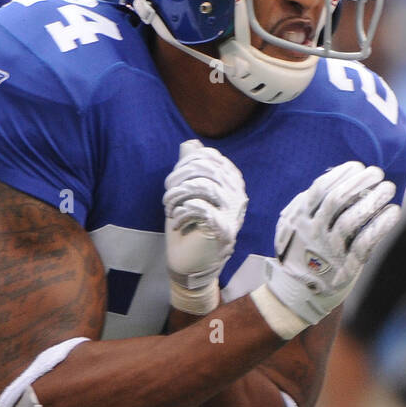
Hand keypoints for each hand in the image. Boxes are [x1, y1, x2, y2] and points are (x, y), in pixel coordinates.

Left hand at [164, 139, 247, 289]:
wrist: (190, 263)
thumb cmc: (189, 226)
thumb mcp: (187, 193)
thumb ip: (190, 168)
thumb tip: (190, 143)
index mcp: (231, 183)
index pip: (210, 158)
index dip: (186, 163)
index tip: (174, 182)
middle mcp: (237, 195)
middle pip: (206, 169)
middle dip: (179, 178)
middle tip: (168, 196)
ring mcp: (232, 213)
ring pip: (203, 186)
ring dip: (177, 196)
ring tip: (170, 208)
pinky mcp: (223, 229)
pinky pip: (200, 208)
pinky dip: (183, 212)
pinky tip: (178, 221)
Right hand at [263, 161, 400, 328]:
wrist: (297, 292)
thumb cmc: (303, 249)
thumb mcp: (296, 224)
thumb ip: (312, 201)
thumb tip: (338, 173)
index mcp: (299, 218)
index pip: (320, 189)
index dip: (341, 174)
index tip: (359, 166)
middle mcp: (312, 232)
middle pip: (337, 201)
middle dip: (359, 182)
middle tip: (378, 172)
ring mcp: (328, 250)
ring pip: (352, 220)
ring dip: (374, 200)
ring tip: (389, 187)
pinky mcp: (345, 267)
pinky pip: (365, 243)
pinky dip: (381, 225)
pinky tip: (394, 211)